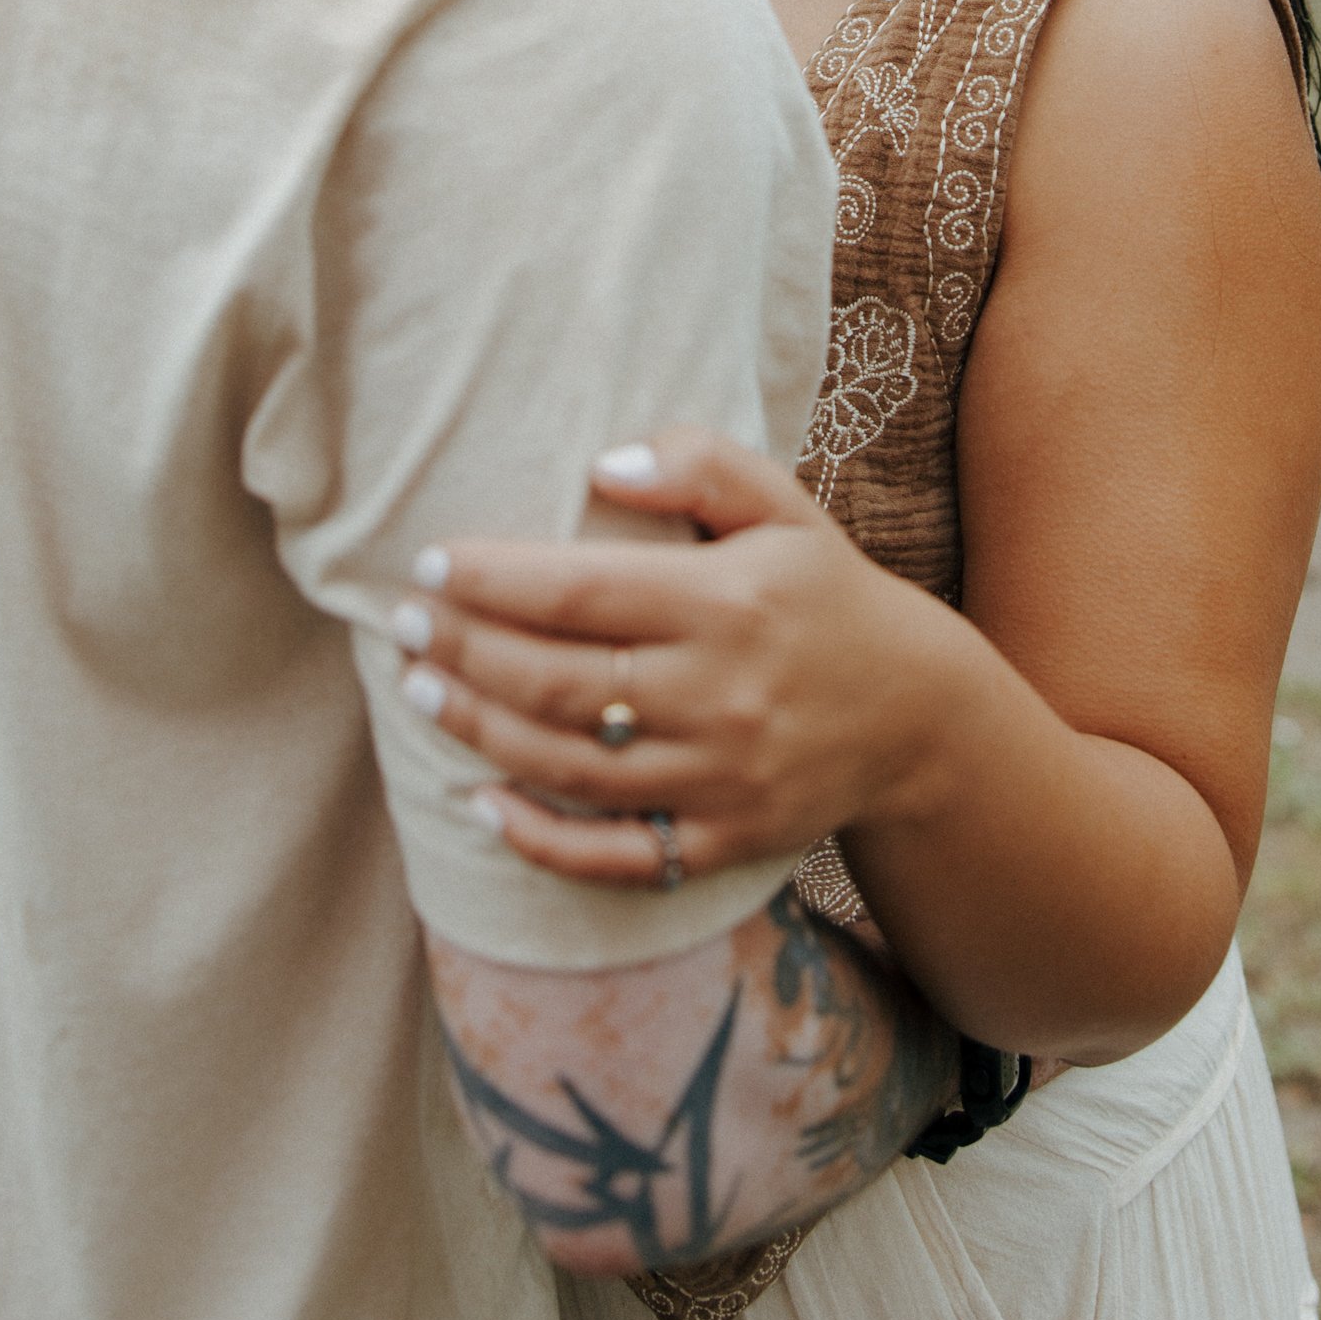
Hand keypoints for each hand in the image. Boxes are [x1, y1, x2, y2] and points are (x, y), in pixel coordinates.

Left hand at [392, 429, 961, 888]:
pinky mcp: (722, 842)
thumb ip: (699, 464)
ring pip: (568, 764)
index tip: (428, 565)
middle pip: (557, 681)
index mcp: (727, 602)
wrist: (919, 715)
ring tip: (419, 691)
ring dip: (477, 730)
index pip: (580, 590)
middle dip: (461, 652)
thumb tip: (601, 463)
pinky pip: (613, 855)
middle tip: (401, 623)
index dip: (490, 580)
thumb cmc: (826, 592)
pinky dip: (536, 838)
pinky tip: (478, 802)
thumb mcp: (784, 505)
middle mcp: (719, 695)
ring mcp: (720, 779)